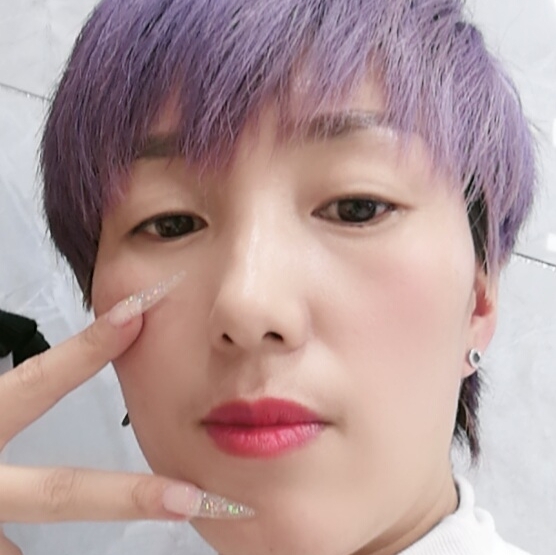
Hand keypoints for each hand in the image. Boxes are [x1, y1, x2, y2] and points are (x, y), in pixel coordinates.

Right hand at [0, 274, 252, 554]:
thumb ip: (13, 393)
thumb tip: (86, 349)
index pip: (38, 382)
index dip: (89, 349)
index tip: (140, 311)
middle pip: (59, 492)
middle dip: (131, 497)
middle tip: (198, 499)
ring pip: (34, 541)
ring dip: (100, 533)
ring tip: (172, 519)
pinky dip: (30, 554)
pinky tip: (48, 548)